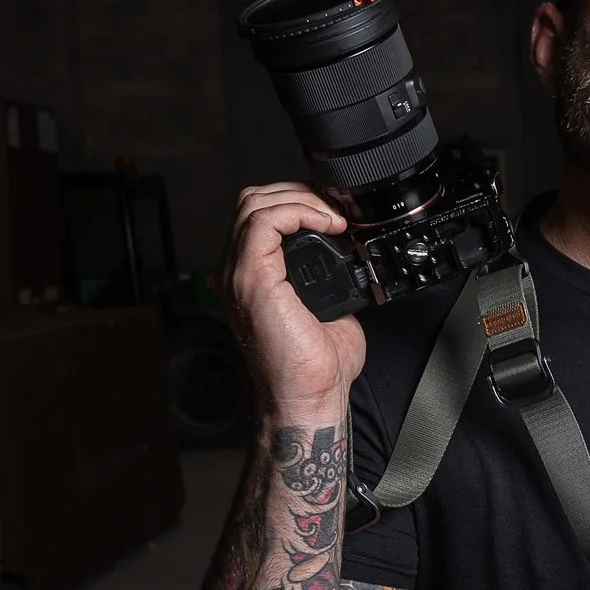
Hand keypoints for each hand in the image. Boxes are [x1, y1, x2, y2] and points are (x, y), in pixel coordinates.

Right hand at [219, 181, 365, 431]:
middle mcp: (238, 271)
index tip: (334, 212)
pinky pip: (263, 220)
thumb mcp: (327, 304)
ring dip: (300, 199)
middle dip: (298, 192)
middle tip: (335, 208)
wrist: (310, 396)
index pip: (260, 214)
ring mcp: (239, 274)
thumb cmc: (316, 363)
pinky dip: (298, 211)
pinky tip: (327, 225)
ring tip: (333, 216)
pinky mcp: (251, 278)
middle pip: (253, 201)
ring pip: (253, 203)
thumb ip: (327, 275)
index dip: (297, 201)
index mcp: (252, 275)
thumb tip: (350, 250)